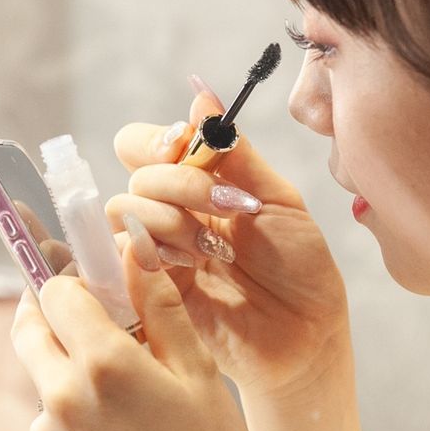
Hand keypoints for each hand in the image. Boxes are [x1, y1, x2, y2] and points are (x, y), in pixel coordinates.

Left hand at [11, 235, 257, 430]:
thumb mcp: (198, 373)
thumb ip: (161, 307)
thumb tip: (134, 250)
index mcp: (101, 363)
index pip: (54, 292)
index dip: (74, 280)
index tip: (98, 285)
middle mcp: (60, 395)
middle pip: (29, 328)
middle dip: (52, 313)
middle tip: (91, 315)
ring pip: (42, 374)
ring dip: (68, 365)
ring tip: (128, 391)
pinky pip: (52, 417)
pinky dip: (75, 410)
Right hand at [107, 91, 351, 398]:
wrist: (308, 334)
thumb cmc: (300, 267)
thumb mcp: (277, 200)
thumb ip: (236, 153)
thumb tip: (202, 96)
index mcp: (200, 183)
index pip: (147, 144)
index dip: (159, 139)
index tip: (188, 144)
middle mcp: (172, 212)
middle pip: (136, 173)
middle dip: (180, 183)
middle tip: (227, 207)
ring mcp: (158, 250)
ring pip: (123, 210)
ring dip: (169, 219)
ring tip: (214, 249)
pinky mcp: (150, 289)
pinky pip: (122, 256)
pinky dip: (150, 250)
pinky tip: (190, 266)